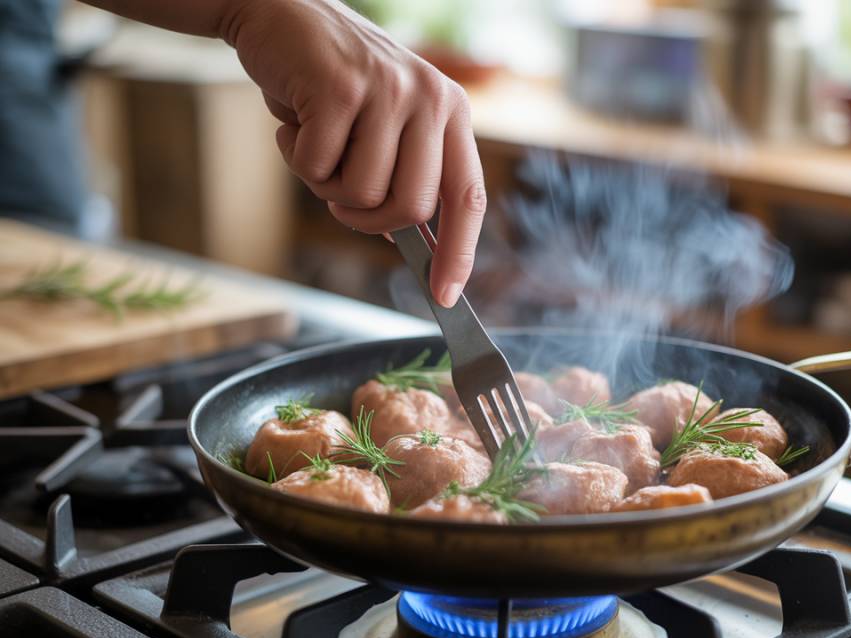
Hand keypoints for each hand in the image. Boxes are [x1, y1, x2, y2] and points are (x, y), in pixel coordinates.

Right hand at [223, 0, 484, 306]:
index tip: (445, 295)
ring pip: (362, 193)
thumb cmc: (333, 83)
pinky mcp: (341, 88)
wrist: (279, 11)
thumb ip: (407, 174)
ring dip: (326, 184)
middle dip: (366, 219)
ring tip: (316, 140)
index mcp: (451, 112)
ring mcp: (388, 91)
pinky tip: (294, 120)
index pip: (469, 198)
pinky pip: (318, 168)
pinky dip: (295, 157)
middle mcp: (431, 99)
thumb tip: (418, 247)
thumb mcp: (387, 124)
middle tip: (338, 194)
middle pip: (410, 208)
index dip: (459, 253)